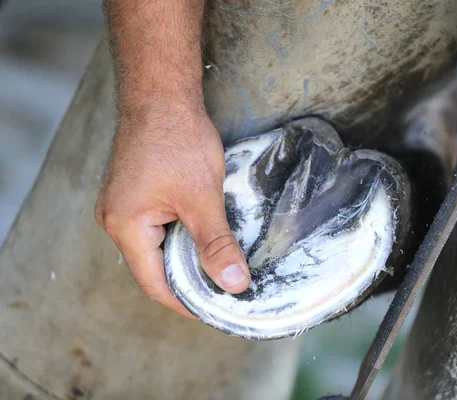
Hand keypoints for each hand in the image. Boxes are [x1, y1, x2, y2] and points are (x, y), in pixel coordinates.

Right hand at [95, 106, 250, 317]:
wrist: (162, 95)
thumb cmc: (176, 140)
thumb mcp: (202, 198)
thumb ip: (216, 243)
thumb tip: (233, 282)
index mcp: (125, 227)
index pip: (154, 283)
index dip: (185, 301)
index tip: (214, 309)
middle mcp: (116, 220)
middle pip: (154, 267)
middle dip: (189, 279)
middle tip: (223, 288)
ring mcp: (124, 205)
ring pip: (158, 246)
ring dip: (187, 255)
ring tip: (219, 264)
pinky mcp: (136, 193)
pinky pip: (158, 227)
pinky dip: (181, 236)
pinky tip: (205, 234)